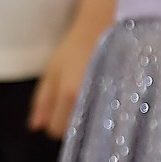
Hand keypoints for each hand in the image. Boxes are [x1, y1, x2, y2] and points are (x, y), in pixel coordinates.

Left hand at [29, 18, 105, 139]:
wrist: (106, 28)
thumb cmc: (76, 48)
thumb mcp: (53, 70)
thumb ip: (42, 100)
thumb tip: (35, 127)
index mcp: (69, 95)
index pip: (56, 130)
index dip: (55, 121)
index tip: (60, 108)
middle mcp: (90, 102)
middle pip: (74, 133)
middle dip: (71, 123)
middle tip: (76, 101)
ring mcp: (109, 102)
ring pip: (93, 130)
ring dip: (89, 120)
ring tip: (91, 99)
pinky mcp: (125, 99)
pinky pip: (111, 121)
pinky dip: (105, 116)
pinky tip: (105, 101)